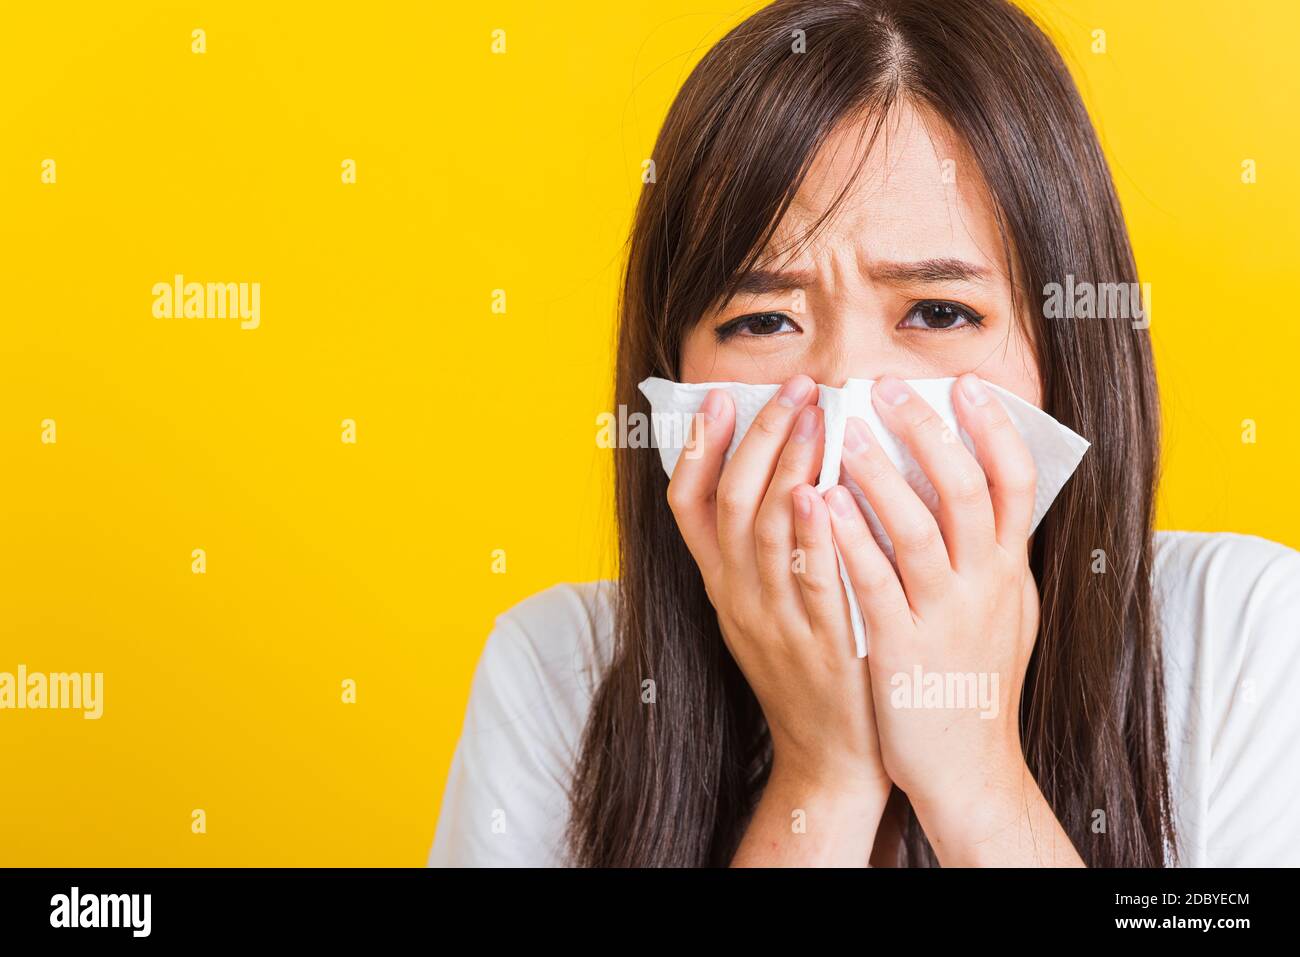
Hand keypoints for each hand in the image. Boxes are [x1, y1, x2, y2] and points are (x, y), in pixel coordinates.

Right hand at [666, 375, 891, 814]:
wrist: (828, 757)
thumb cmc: (804, 674)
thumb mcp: (762, 612)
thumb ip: (762, 552)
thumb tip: (783, 476)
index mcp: (720, 586)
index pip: (688, 506)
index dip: (699, 448)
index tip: (720, 398)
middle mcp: (738, 597)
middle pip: (732, 502)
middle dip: (759, 437)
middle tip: (794, 387)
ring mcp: (776, 619)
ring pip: (766, 528)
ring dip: (787, 465)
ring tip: (815, 414)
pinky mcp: (819, 641)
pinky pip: (810, 577)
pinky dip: (812, 531)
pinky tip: (825, 489)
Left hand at [824, 373, 1038, 823]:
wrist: (968, 770)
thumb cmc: (976, 685)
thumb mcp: (1006, 615)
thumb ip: (997, 557)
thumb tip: (991, 499)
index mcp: (1011, 572)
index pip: (1016, 484)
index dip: (993, 430)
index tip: (964, 386)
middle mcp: (986, 587)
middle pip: (967, 490)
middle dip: (928, 432)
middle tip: (890, 388)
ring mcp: (945, 617)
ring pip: (919, 530)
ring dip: (881, 475)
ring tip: (844, 430)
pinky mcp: (902, 647)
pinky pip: (874, 582)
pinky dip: (848, 538)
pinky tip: (820, 501)